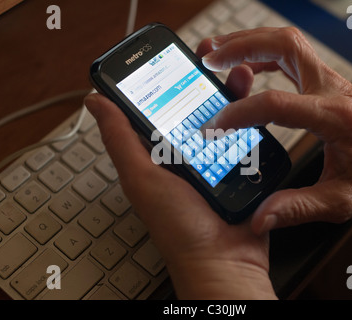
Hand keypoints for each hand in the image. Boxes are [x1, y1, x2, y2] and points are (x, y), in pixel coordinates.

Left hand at [84, 63, 276, 298]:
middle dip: (206, 86)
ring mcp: (217, 160)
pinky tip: (256, 109)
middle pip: (196, 110)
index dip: (165, 82)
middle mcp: (188, 155)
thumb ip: (121, 139)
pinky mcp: (242, 168)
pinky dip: (252, 123)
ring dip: (233, 100)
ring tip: (239, 81)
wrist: (224, 261)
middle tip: (215, 68)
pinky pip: (248, 139)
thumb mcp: (141, 178)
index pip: (160, 108)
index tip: (174, 62)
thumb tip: (94, 102)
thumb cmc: (180, 228)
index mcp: (159, 155)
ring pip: (225, 120)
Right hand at [198, 27, 351, 233]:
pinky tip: (243, 68)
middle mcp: (333, 90)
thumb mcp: (338, 203)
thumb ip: (297, 209)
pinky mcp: (323, 83)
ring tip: (217, 54)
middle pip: (285, 46)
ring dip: (248, 43)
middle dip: (241, 47)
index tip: (215, 124)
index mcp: (336, 119)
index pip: (278, 104)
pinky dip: (261, 54)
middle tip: (209, 57)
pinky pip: (288, 55)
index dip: (241, 111)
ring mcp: (329, 82)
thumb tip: (259, 219)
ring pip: (286, 43)